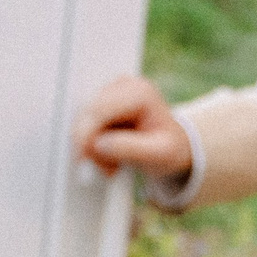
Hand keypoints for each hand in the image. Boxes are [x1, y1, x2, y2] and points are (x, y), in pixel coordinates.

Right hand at [74, 75, 193, 183]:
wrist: (173, 146)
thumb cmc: (169, 150)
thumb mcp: (158, 155)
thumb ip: (130, 149)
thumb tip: (98, 144)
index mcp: (141, 93)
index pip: (100, 109)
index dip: (86, 134)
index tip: (82, 160)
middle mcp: (124, 85)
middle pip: (88, 113)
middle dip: (90, 145)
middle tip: (107, 170)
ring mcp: (111, 91)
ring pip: (83, 120)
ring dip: (91, 148)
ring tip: (112, 166)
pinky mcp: (102, 101)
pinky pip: (84, 124)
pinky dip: (91, 145)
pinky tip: (108, 156)